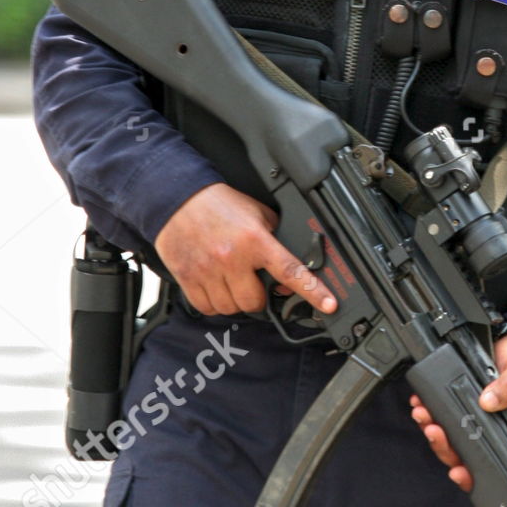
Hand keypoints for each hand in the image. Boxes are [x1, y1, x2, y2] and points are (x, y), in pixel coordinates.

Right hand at [153, 182, 336, 318]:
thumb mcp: (258, 213)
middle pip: (255, 302)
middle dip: (257, 296)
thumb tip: (290, 267)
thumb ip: (275, 238)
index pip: (290, 270)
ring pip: (231, 308)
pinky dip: (214, 303)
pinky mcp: (188, 278)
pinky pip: (207, 308)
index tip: (329, 304)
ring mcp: (208, 270)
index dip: (313, 290)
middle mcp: (232, 257)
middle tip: (251, 281)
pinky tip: (214, 285)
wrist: (177, 198)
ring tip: (230, 280)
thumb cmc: (219, 205)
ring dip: (235, 300)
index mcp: (255, 240)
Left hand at [409, 332, 506, 492]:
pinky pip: (440, 415)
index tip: (458, 472)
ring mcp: (471, 420)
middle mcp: (487, 432)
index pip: (489, 464)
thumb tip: (488, 402)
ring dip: (432, 429)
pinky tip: (421, 403)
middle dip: (443, 447)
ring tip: (423, 415)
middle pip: (461, 454)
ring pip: (447, 437)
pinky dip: (429, 411)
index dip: (471, 474)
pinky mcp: (458, 404)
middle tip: (434, 432)